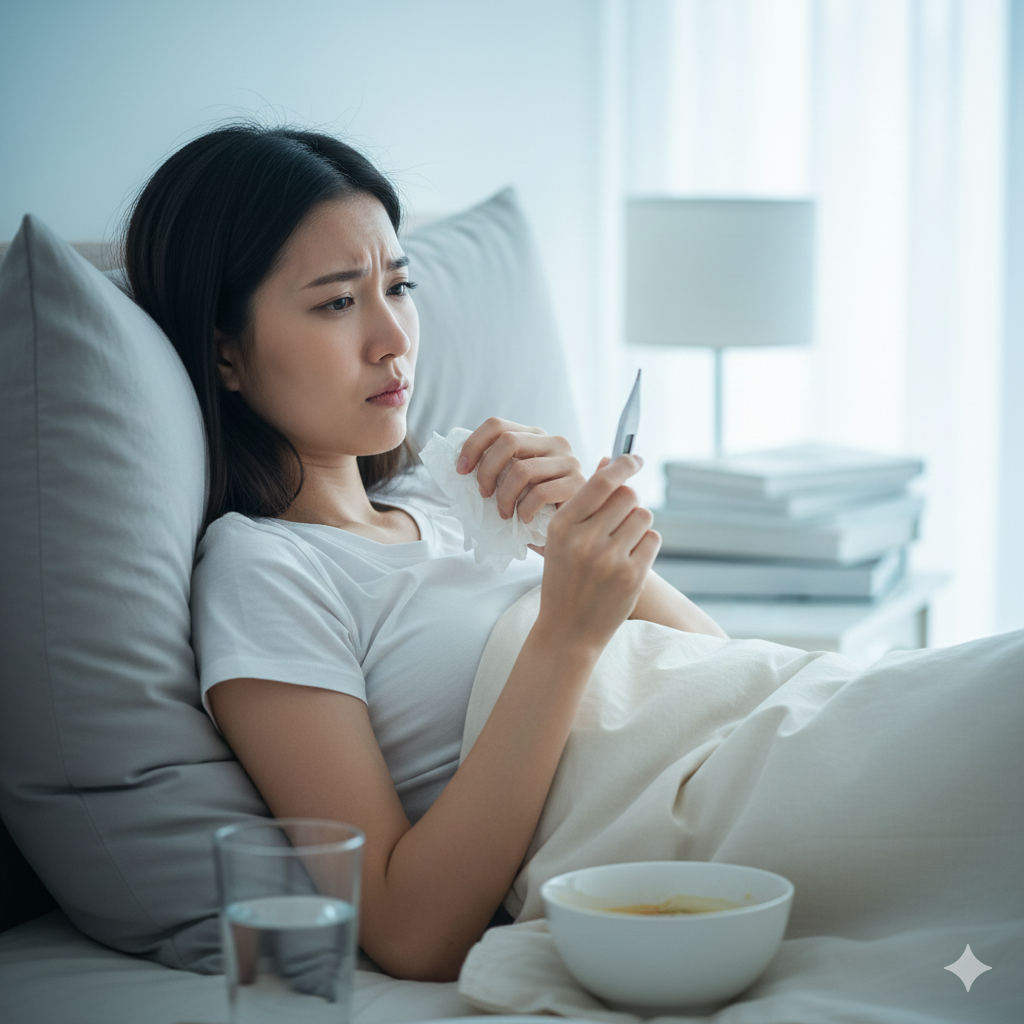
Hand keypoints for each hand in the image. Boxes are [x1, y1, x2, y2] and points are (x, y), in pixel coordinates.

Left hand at [456, 417, 584, 522]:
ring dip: (504, 496)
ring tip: (503, 513)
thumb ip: (497, 468)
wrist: (570, 531)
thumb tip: (462, 465)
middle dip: (487, 470)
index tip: (461, 470)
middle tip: (483, 494)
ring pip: (522, 469)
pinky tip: (523, 519)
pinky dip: (524, 509)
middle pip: (508, 440)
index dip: (473, 444)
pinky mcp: (578, 484)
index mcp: (535, 436)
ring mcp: (569, 461)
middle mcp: (554, 441)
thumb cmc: (536, 507)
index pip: (496, 424)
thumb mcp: (513, 482)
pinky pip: (540, 493)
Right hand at [534, 454, 660, 652]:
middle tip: (620, 518)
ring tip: (622, 543)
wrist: (568, 631)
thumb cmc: (565, 579)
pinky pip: (652, 539)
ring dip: (638, 524)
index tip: (635, 458)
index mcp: (562, 526)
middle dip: (629, 502)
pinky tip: (629, 560)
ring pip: (643, 516)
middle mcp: (584, 540)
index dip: (622, 464)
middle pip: (627, 496)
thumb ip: (586, 501)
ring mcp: (609, 559)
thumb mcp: (563, 539)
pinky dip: (645, 545)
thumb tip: (610, 461)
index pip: (601, 483)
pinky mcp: (631, 576)